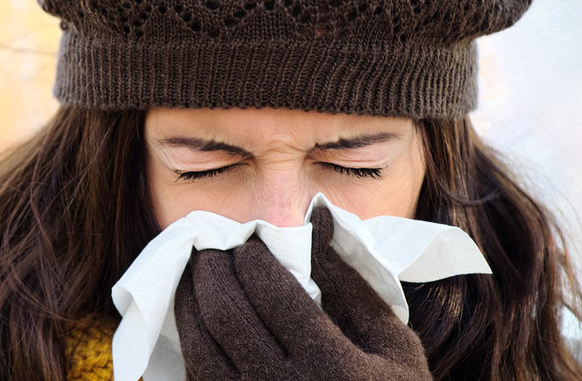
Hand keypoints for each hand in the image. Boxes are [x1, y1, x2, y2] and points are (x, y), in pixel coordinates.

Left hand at [173, 218, 430, 379]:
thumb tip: (318, 216)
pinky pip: (196, 374)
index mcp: (335, 368)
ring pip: (199, 345)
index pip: (273, 294)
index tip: (251, 241)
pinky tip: (196, 313)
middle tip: (215, 247)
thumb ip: (350, 281)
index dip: (253, 258)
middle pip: (226, 314)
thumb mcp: (391, 343)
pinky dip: (190, 336)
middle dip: (213, 269)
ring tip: (200, 272)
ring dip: (191, 299)